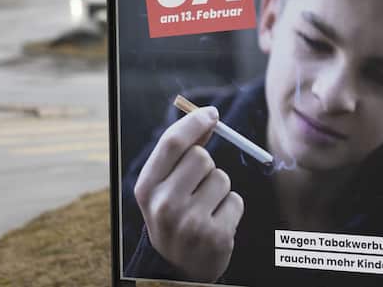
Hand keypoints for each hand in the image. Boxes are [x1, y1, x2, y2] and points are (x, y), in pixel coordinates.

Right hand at [133, 106, 244, 281]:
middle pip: (201, 157)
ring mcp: (190, 223)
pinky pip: (236, 200)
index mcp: (146, 189)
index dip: (194, 123)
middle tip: (196, 187)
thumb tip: (207, 118)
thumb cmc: (173, 216)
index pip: (172, 143)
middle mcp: (165, 205)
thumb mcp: (164, 187)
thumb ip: (179, 154)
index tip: (212, 114)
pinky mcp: (216, 237)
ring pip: (222, 178)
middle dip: (205, 166)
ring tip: (204, 208)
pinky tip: (216, 223)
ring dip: (219, 189)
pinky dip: (230, 208)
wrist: (178, 268)